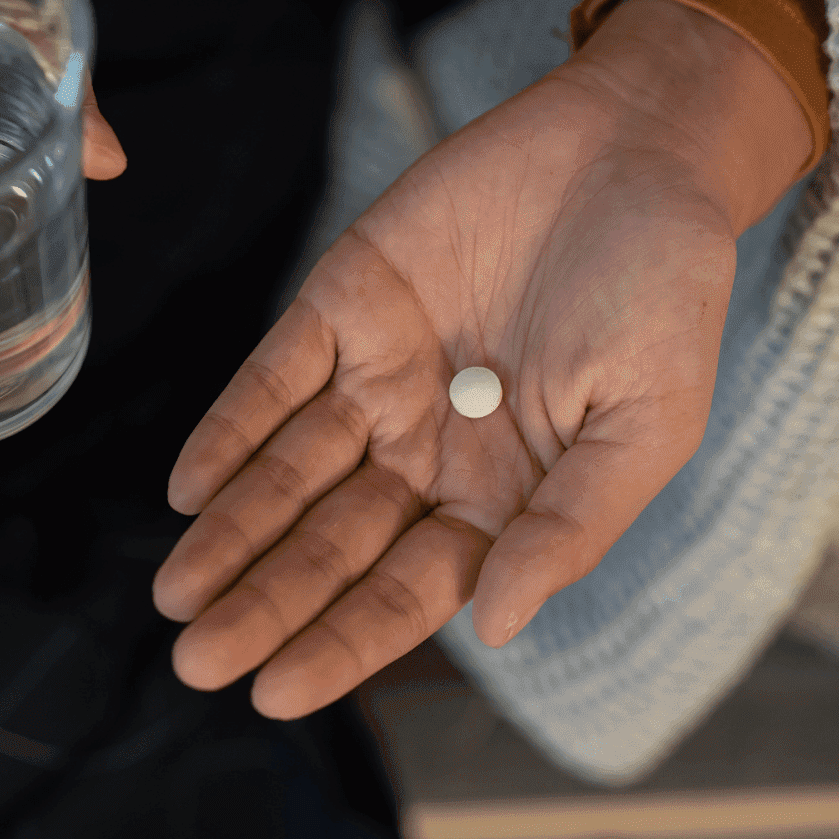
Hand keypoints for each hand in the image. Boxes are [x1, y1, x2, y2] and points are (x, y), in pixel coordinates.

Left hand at [152, 0, 811, 720]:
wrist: (634, 147)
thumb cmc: (664, 290)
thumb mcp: (646, 421)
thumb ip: (570, 525)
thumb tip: (499, 625)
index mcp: (503, 494)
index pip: (408, 588)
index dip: (342, 641)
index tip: (274, 692)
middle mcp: (429, 447)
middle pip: (331, 543)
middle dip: (264, 601)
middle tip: (196, 659)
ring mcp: (381, 375)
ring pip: (288, 471)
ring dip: (232, 530)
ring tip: (174, 591)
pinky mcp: (345, 302)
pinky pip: (274, 375)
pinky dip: (230, 428)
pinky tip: (188, 485)